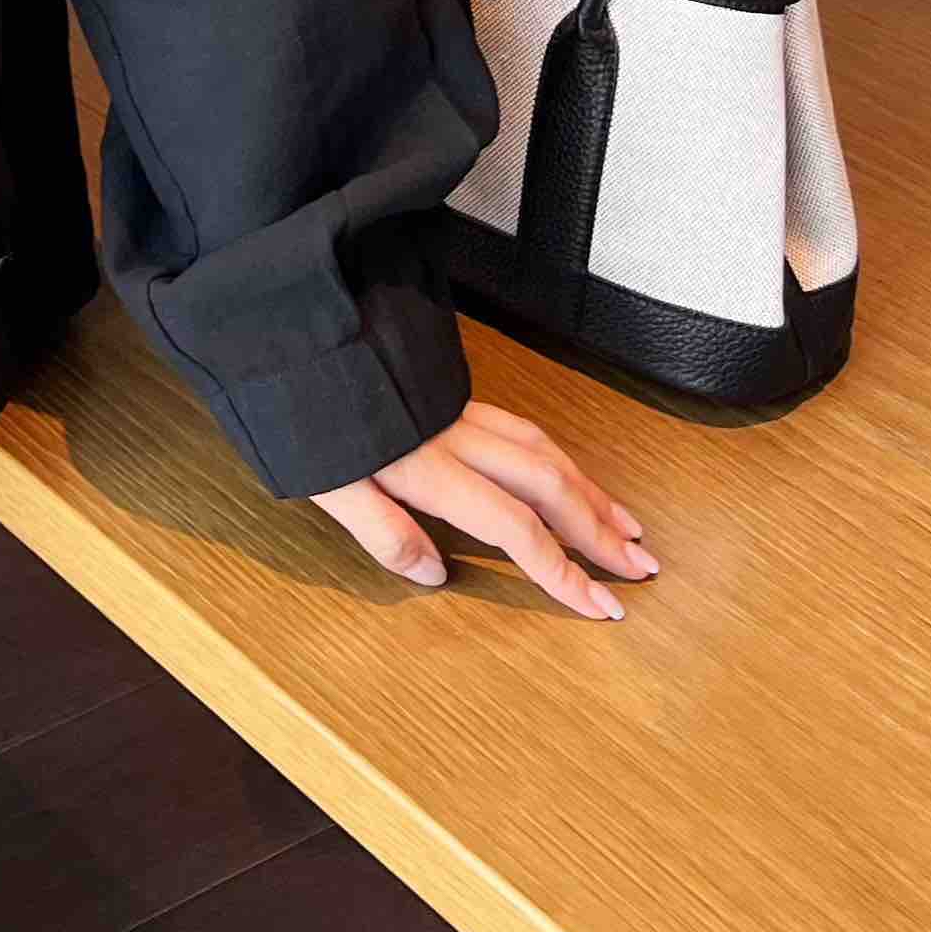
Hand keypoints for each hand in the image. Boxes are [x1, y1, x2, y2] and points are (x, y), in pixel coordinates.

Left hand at [309, 398, 659, 619]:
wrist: (289, 325)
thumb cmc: (301, 407)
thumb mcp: (326, 482)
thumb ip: (382, 531)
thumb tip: (436, 575)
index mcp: (428, 464)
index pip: (516, 527)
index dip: (563, 571)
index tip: (602, 606)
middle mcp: (454, 434)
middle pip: (547, 484)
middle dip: (600, 528)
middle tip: (641, 565)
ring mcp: (455, 410)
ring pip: (542, 450)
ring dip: (590, 490)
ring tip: (624, 522)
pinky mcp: (447, 393)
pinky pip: (522, 427)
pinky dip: (558, 455)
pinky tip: (565, 468)